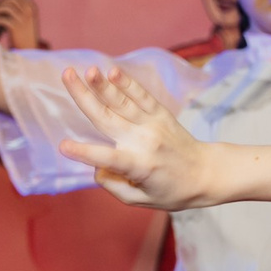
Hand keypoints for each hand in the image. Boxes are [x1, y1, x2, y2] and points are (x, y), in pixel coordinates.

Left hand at [0, 0, 43, 49]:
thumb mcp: (29, 19)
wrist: (29, 49)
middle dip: (2, 1)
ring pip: (6, 6)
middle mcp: (28, 12)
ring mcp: (22, 19)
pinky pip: (1, 18)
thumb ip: (22, 8)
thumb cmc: (26, 33)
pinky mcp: (15, 27)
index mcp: (33, 8)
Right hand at [56, 64, 211, 209]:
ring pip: (122, 103)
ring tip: (87, 69)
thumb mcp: (141, 200)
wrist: (207, 172)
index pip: (106, 159)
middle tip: (66, 75)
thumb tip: (96, 165)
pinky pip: (141, 96)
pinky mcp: (161, 115)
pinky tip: (113, 71)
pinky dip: (127, 83)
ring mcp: (153, 125)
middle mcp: (144, 142)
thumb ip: (113, 185)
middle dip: (83, 97)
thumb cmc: (172, 191)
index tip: (62, 146)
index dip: (85, 153)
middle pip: (107, 118)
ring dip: (103, 84)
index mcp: (138, 166)